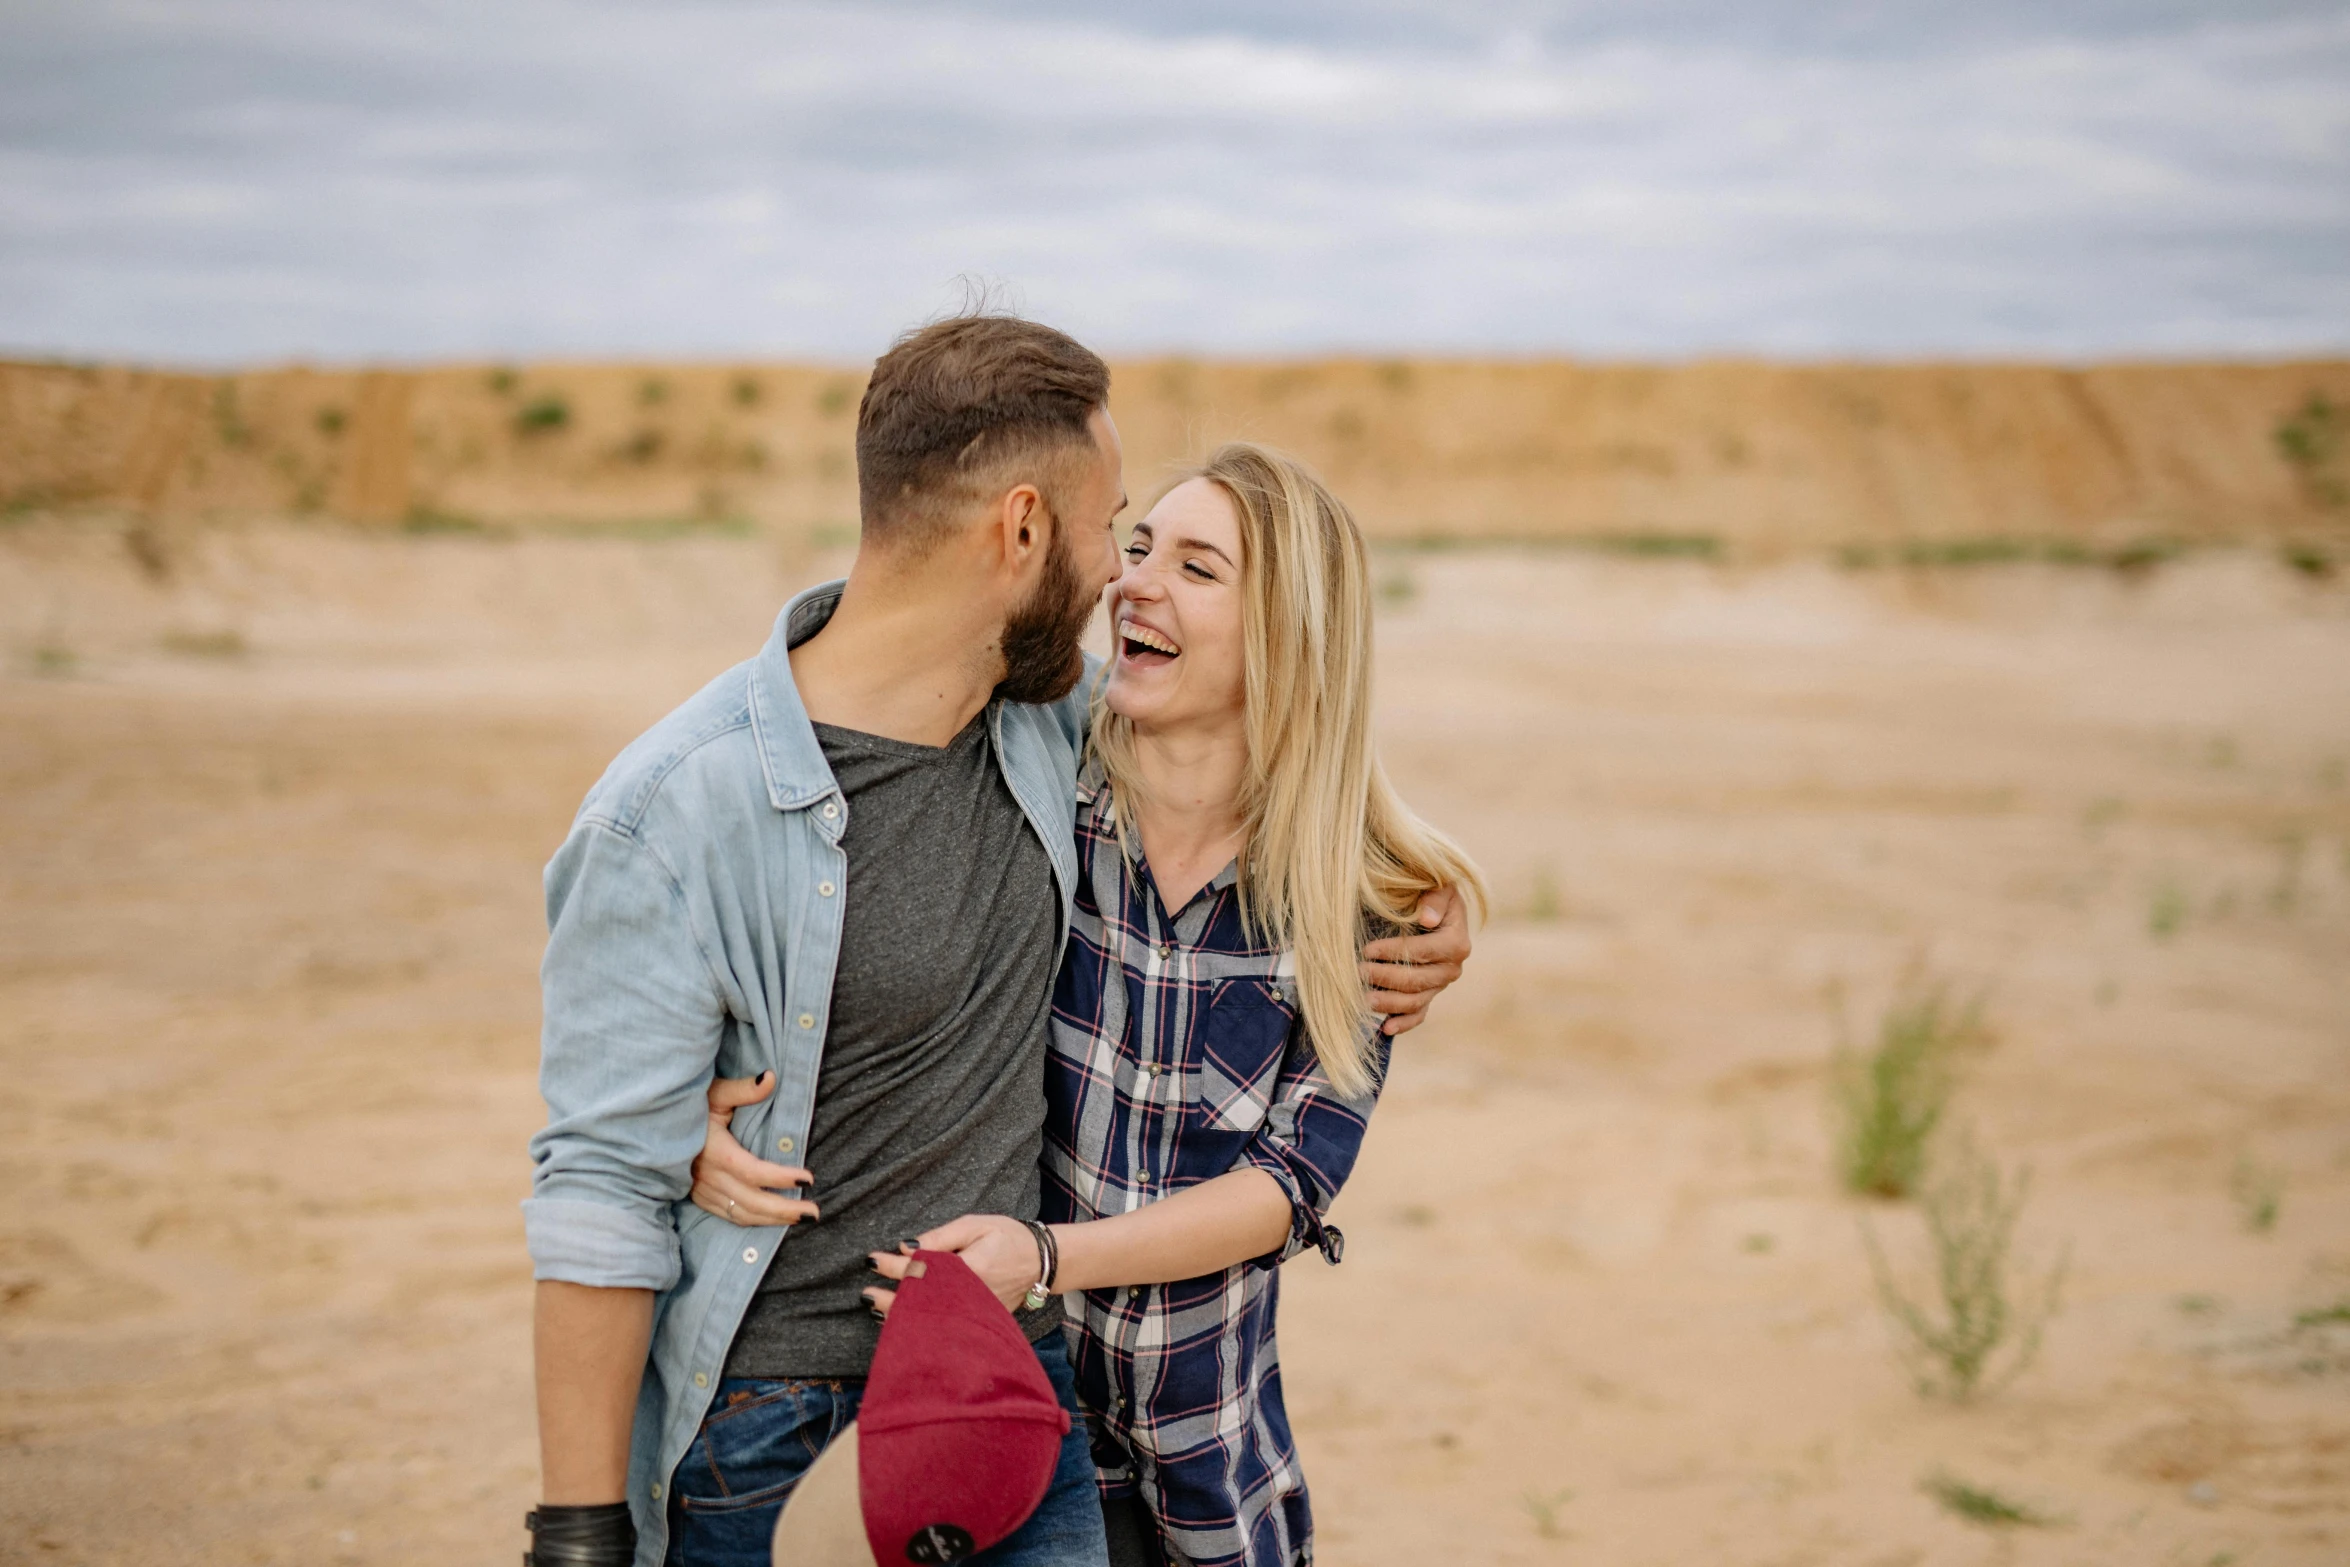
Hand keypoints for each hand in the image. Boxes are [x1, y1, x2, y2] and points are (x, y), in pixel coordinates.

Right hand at [689, 1072, 819, 1227]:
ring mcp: (701, 1190)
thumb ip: (743, 1089)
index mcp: (714, 1151)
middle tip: (814, 1213)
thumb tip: (771, 1078)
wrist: (655, 1126)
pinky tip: (772, 1220)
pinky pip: (728, 1215)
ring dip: (772, 1220)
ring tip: (800, 1218)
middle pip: (750, 1201)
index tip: (808, 1179)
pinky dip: (752, 1221)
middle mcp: (707, 1176)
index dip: (781, 1178)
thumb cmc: (690, 1106)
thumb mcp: (714, 1092)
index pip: (752, 1172)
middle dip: (784, 1210)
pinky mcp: (698, 1197)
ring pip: (741, 1214)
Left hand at [864, 1214, 1042, 1316]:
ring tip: (877, 1309)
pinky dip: (924, 1324)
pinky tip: (905, 1321)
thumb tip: (906, 1247)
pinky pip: (946, 1325)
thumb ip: (941, 1237)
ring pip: (933, 1320)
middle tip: (866, 1295)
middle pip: (923, 1304)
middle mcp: (971, 1297)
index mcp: (970, 1270)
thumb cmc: (1009, 1238)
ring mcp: (976, 1313)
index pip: (923, 1270)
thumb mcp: (976, 1225)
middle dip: (891, 1300)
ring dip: (903, 1316)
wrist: (1043, 1262)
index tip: (873, 1260)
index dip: (894, 1266)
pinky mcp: (980, 1322)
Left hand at [1362, 885, 1470, 1035]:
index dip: (1395, 952)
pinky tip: (1385, 1028)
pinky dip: (1403, 1024)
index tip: (1368, 949)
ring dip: (1389, 1003)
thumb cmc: (1433, 893)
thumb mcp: (1440, 887)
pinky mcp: (1429, 996)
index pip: (1423, 952)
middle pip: (1417, 980)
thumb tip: (1427, 919)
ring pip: (1415, 1001)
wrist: (1435, 908)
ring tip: (1363, 1000)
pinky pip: (1418, 1015)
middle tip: (1358, 972)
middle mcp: (1451, 968)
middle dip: (1385, 977)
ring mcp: (1439, 985)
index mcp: (1456, 942)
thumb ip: (1435, 899)